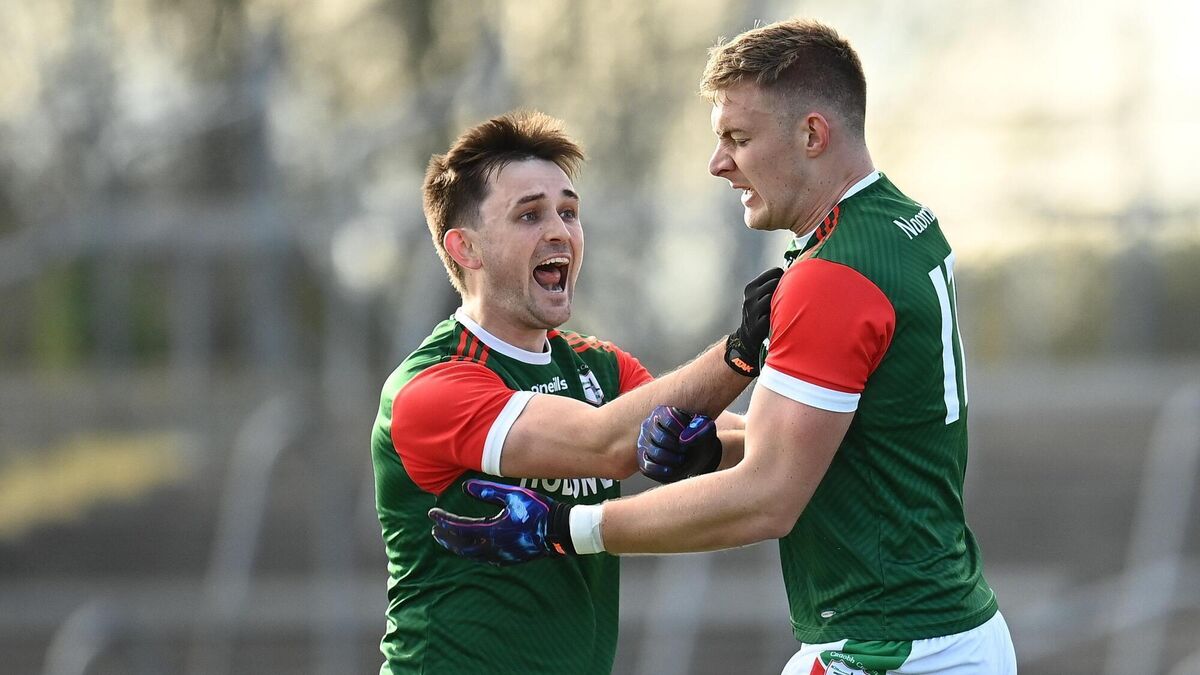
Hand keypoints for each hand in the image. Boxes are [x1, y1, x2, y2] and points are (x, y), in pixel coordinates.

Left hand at [428, 479, 573, 565]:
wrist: (558, 531)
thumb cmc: (537, 510)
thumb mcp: (512, 495)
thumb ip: (488, 492)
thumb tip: (465, 488)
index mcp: (491, 531)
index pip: (459, 528)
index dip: (443, 521)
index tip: (432, 513)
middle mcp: (493, 547)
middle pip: (461, 546)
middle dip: (446, 538)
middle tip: (435, 530)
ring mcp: (501, 556)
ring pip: (471, 555)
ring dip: (457, 547)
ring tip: (448, 540)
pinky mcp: (509, 559)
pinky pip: (484, 558)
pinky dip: (472, 553)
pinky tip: (472, 548)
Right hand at [638, 405, 721, 483]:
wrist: (696, 455)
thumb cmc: (699, 438)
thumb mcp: (706, 431)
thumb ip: (700, 429)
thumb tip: (683, 439)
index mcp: (663, 412)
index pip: (669, 419)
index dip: (683, 431)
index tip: (690, 437)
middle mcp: (649, 425)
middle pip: (661, 437)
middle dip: (678, 447)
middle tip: (686, 451)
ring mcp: (643, 442)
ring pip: (654, 452)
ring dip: (672, 459)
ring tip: (681, 459)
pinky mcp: (642, 458)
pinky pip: (647, 466)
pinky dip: (660, 470)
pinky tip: (671, 469)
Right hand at [724, 267, 783, 376]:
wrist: (746, 339)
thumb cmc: (761, 314)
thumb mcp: (760, 297)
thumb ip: (773, 286)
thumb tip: (799, 274)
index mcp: (751, 287)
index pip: (774, 272)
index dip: (785, 278)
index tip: (789, 287)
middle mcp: (750, 297)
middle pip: (776, 284)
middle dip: (785, 290)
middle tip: (789, 300)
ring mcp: (752, 311)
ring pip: (775, 299)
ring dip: (783, 305)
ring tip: (785, 311)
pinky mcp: (757, 325)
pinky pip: (774, 317)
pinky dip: (779, 318)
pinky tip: (780, 321)